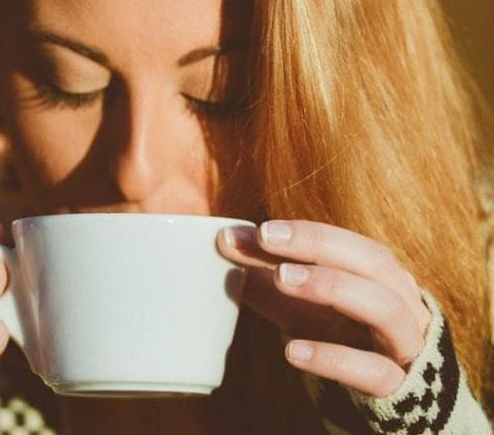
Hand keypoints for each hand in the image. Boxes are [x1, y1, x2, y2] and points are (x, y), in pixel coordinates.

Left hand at [216, 220, 431, 397]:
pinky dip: (333, 358)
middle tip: (267, 238)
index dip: (307, 233)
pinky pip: (373, 370)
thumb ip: (265, 273)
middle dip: (320, 245)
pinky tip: (291, 350)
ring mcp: (405, 345)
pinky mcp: (397, 387)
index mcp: (382, 278)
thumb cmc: (338, 338)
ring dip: (333, 286)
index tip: (261, 229)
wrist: (383, 399)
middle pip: (374, 262)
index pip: (349, 244)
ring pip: (385, 309)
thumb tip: (225, 240)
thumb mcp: (299, 305)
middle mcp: (403, 303)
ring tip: (281, 277)